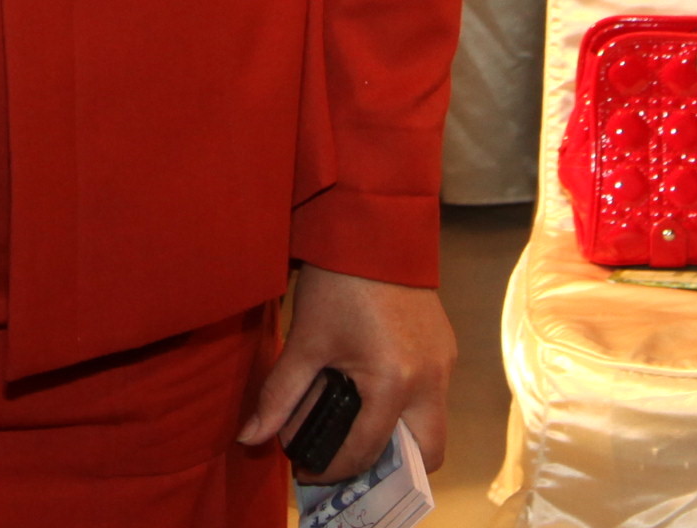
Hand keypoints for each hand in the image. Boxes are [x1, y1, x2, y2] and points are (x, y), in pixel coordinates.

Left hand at [244, 264, 450, 483]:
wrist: (373, 226)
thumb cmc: (337, 281)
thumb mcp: (305, 341)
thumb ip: (279, 395)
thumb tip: (250, 437)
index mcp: (393, 382)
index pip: (365, 450)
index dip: (332, 470)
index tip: (306, 470)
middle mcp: (430, 380)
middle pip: (425, 455)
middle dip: (389, 470)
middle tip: (345, 463)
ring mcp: (444, 363)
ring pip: (434, 427)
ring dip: (401, 441)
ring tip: (357, 435)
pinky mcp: (446, 348)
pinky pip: (435, 397)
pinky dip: (409, 411)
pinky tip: (372, 400)